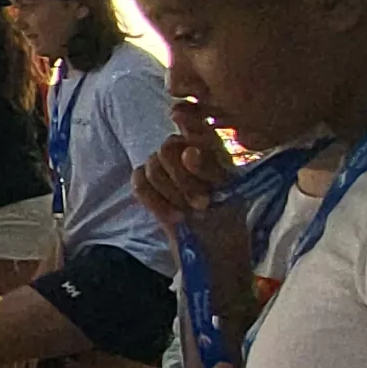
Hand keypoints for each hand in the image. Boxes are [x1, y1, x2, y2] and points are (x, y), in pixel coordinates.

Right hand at [131, 99, 240, 231]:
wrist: (216, 242)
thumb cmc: (227, 210)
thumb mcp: (227, 188)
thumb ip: (208, 168)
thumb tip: (188, 152)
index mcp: (209, 144)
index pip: (193, 125)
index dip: (188, 126)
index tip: (192, 148)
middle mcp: (183, 149)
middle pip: (167, 148)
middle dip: (182, 179)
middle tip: (201, 202)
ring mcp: (161, 165)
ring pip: (152, 167)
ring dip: (171, 194)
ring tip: (189, 212)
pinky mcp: (146, 183)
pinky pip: (139, 183)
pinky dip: (156, 202)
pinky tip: (174, 217)